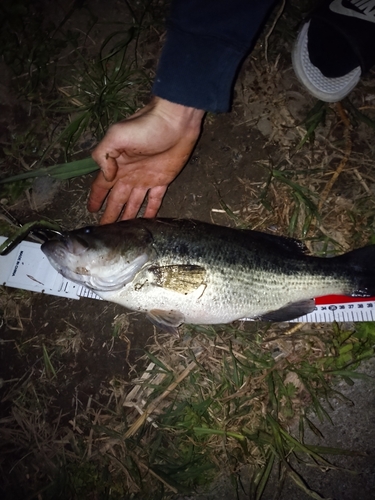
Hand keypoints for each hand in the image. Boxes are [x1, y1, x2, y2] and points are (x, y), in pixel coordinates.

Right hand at [88, 96, 204, 223]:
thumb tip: (105, 178)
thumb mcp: (116, 135)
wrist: (176, 122)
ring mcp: (145, 179)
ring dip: (127, 217)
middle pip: (116, 200)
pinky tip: (146, 224)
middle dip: (110, 215)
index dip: (95, 199)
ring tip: (122, 233)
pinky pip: (154, 200)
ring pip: (133, 203)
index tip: (90, 212)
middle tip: (105, 232)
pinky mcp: (162, 181)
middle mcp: (128, 174)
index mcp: (116, 164)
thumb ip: (104, 156)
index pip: (101, 186)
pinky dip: (150, 212)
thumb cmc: (145, 126)